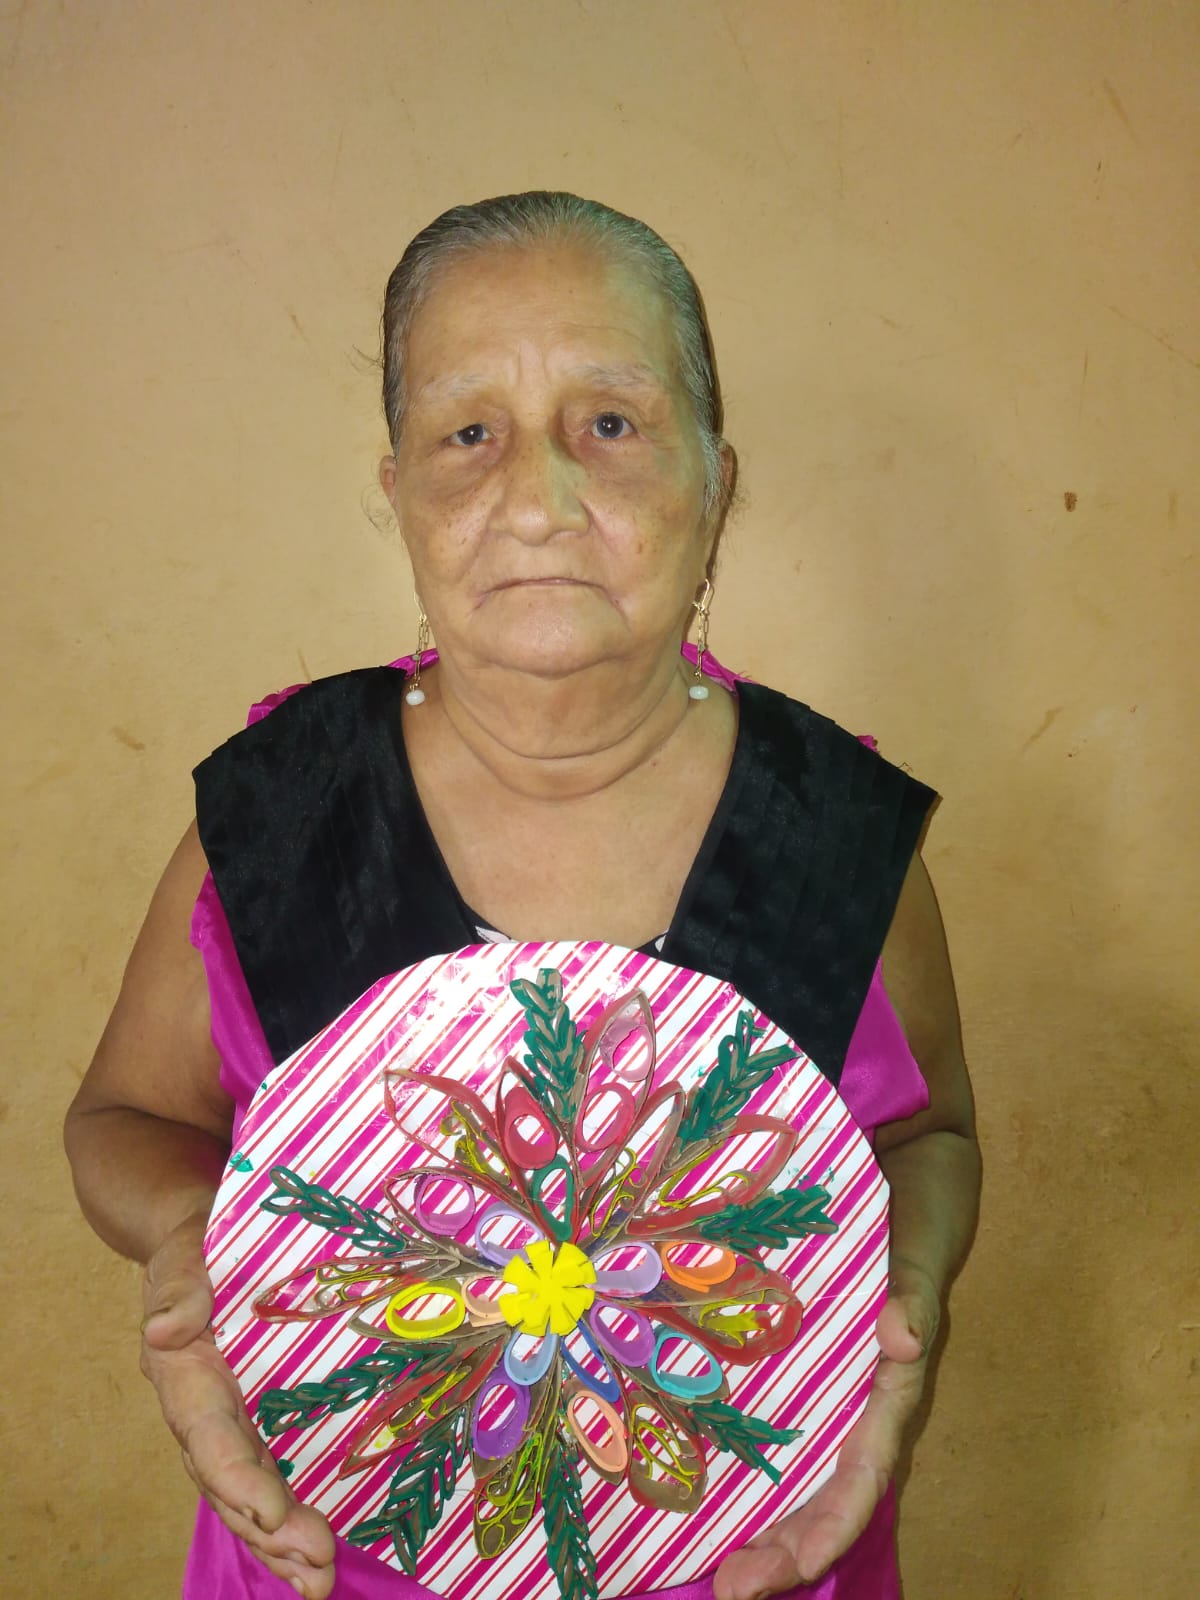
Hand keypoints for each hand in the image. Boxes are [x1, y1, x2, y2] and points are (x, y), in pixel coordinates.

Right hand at [141, 1212, 336, 1597]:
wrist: (194, 1231)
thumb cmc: (196, 1239)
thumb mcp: (187, 1251)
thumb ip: (182, 1286)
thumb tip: (164, 1327)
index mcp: (183, 1374)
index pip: (210, 1438)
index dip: (238, 1481)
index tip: (274, 1515)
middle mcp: (201, 1409)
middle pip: (231, 1483)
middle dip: (270, 1532)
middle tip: (317, 1570)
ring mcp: (228, 1417)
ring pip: (248, 1493)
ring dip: (280, 1542)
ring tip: (318, 1583)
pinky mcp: (252, 1416)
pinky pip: (266, 1474)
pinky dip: (287, 1518)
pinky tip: (317, 1553)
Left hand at [712, 1259, 938, 1599]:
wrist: (896, 1218)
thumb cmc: (904, 1250)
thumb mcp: (911, 1269)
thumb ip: (913, 1301)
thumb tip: (902, 1337)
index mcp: (885, 1402)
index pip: (862, 1480)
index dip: (834, 1525)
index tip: (804, 1563)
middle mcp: (855, 1420)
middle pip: (823, 1503)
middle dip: (785, 1554)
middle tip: (732, 1589)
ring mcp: (822, 1409)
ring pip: (795, 1488)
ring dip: (763, 1535)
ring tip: (717, 1577)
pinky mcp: (790, 1390)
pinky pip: (770, 1448)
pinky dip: (742, 1483)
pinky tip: (698, 1507)